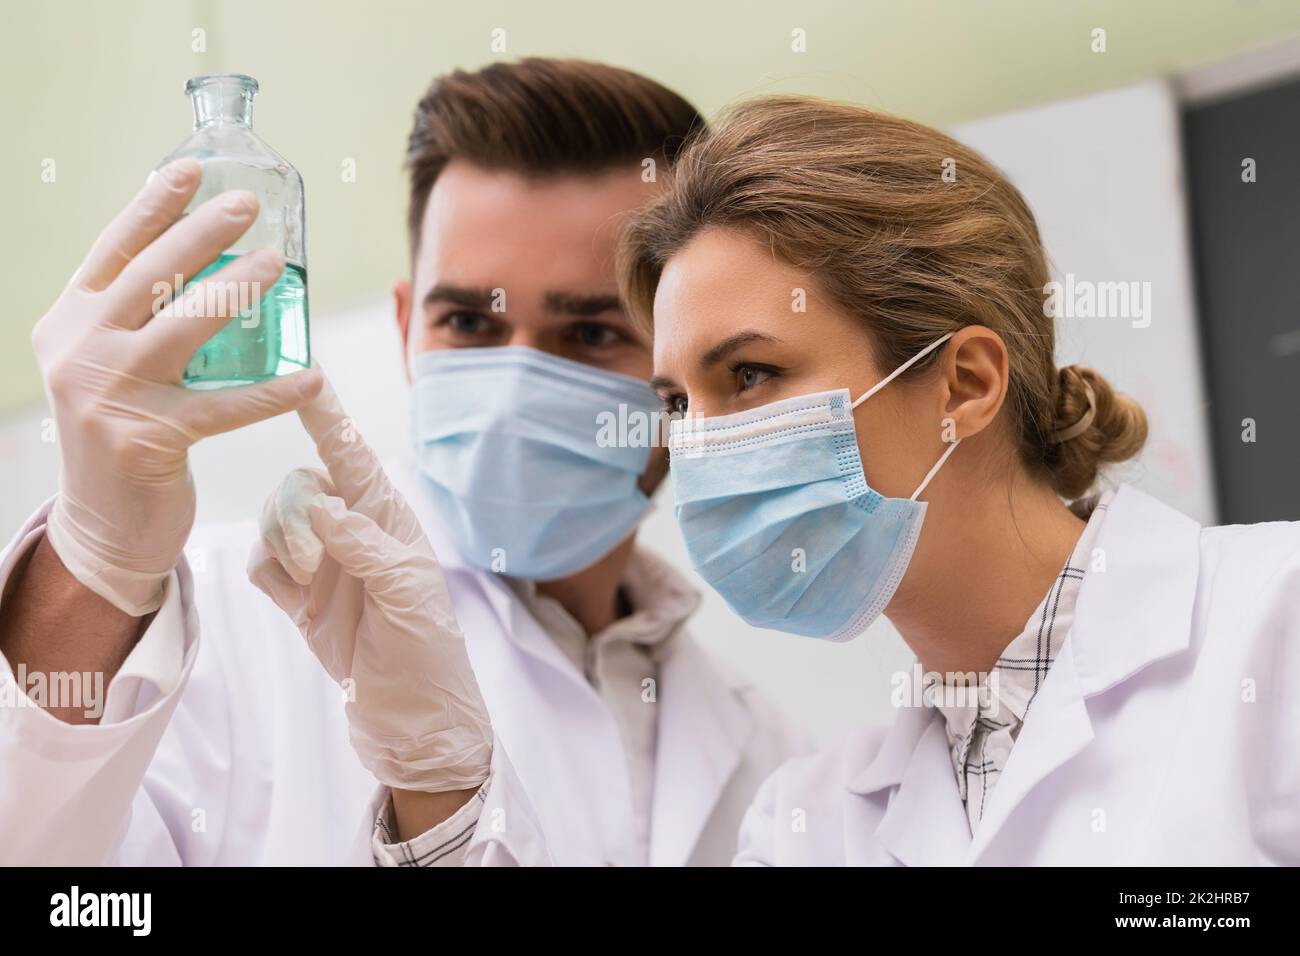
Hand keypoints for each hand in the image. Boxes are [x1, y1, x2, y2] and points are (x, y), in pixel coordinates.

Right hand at [35, 158, 322, 615]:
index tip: (192, 169)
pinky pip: (225, 406)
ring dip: (235, 290)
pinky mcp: (148, 439)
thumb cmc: (120, 432)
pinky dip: (273, 392)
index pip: (112, 251)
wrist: (101, 525)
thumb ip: (134, 318)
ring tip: (278, 262)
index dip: (152, 205)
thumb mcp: (106, 364)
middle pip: (148, 275)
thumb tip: (201, 259)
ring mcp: (109, 395)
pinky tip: (310, 377)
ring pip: (183, 327)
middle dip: (201, 232)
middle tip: (248, 204)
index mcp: (68, 323)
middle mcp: (79, 350)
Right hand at [247, 376, 491, 791]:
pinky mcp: (299, 602)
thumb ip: (364, 546)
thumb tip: (320, 501)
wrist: (411, 724)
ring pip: (275, 522)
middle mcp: (355, 536)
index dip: (328, 420)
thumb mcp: (407, 597)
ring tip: (309, 586)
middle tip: (312, 562)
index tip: (305, 379)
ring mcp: (325, 568)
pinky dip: (266, 570)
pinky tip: (289, 595)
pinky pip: (262, 564)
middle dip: (294, 512)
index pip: (352, 458)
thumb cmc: (427, 657)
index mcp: (389, 524)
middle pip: (300, 486)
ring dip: (280, 544)